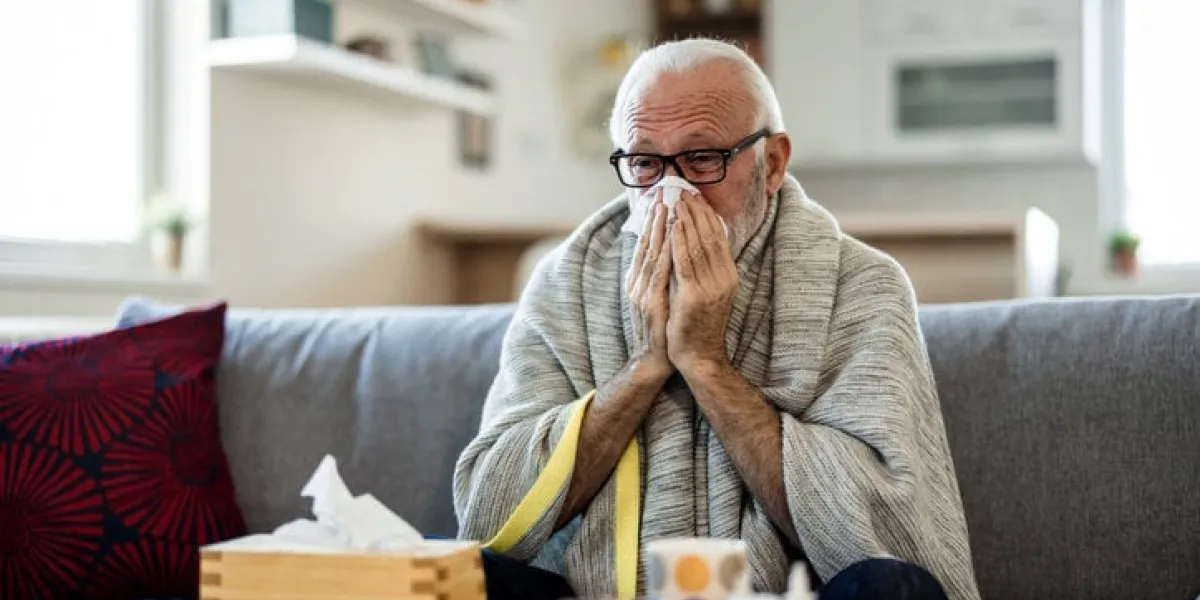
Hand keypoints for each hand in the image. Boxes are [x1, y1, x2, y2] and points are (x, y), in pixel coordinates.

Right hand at [626, 192, 673, 381]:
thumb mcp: (658, 298)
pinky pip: (661, 272)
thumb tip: (668, 255)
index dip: (653, 222)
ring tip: (667, 207)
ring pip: (652, 254)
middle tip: (663, 193)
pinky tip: (673, 237)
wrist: (655, 360)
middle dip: (655, 218)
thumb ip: (659, 277)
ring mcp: (643, 292)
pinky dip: (666, 252)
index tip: (660, 200)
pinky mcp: (652, 303)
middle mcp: (638, 283)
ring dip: (660, 229)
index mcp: (639, 281)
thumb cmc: (661, 329)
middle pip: (647, 244)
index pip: (646, 245)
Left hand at [667, 192, 736, 374]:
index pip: (718, 237)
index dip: (706, 214)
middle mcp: (724, 278)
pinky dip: (680, 241)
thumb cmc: (697, 324)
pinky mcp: (694, 296)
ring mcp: (711, 287)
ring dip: (687, 219)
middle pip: (710, 236)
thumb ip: (703, 268)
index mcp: (728, 275)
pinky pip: (686, 262)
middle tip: (684, 189)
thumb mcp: (706, 291)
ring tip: (677, 199)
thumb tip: (693, 241)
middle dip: (696, 210)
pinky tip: (673, 225)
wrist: (699, 356)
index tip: (695, 195)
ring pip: (698, 245)